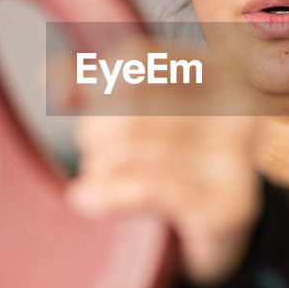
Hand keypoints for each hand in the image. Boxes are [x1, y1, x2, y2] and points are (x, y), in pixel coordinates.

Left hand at [60, 40, 262, 287]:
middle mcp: (237, 107)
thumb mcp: (139, 113)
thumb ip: (93, 87)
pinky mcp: (227, 205)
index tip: (81, 107)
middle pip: (131, 107)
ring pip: (133, 150)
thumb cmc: (174, 160)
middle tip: (91, 155)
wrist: (219, 230)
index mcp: (218, 70)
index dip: (95, 84)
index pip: (137, 57)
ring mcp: (237, 158)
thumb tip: (51, 78)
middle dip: (93, 134)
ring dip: (98, 171)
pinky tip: (95, 202)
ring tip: (98, 181)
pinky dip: (110, 196)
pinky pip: (148, 189)